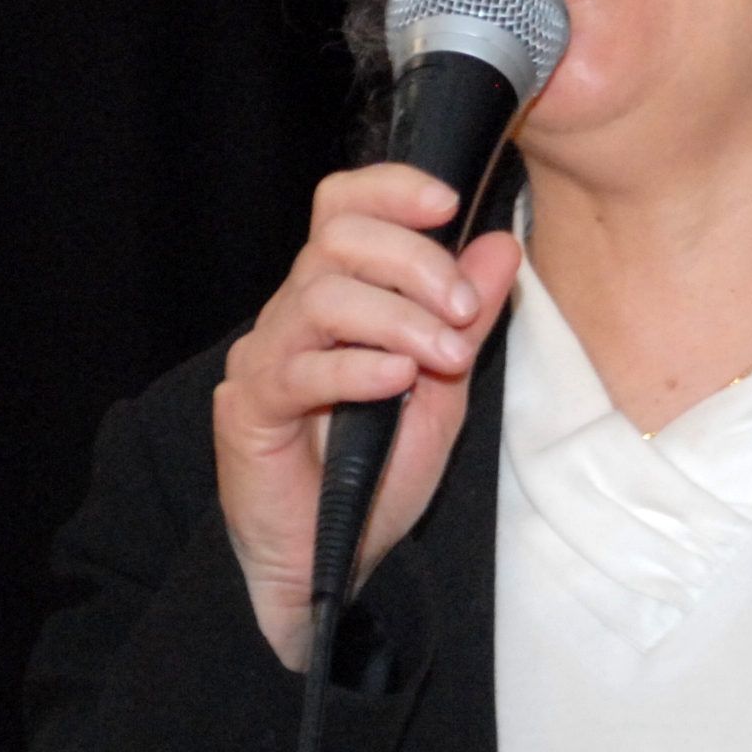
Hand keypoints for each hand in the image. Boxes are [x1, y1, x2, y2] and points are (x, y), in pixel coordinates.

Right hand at [213, 164, 519, 668]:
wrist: (331, 563)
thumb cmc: (378, 474)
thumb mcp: (445, 386)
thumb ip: (469, 316)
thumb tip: (501, 244)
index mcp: (339, 293)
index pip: (345, 206)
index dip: (390, 189)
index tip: (448, 201)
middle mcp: (295, 312)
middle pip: (339, 237)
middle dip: (416, 261)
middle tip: (464, 309)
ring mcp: (267, 356)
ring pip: (323, 294)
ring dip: (400, 318)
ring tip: (446, 357)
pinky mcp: (250, 407)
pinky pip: (301, 369)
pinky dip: (358, 367)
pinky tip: (398, 381)